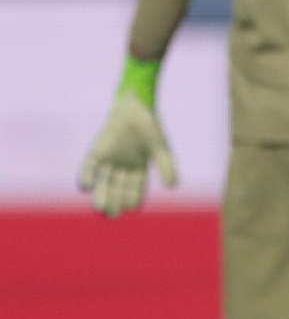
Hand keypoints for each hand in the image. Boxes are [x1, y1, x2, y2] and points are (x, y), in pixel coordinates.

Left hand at [79, 91, 176, 216]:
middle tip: (113, 214)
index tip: (132, 208)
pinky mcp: (98, 150)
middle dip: (115, 201)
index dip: (133, 197)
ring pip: (104, 181)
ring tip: (100, 208)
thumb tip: (173, 187)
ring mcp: (109, 158)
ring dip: (101, 194)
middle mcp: (123, 165)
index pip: (135, 187)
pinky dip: (86, 176)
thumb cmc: (150, 125)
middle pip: (117, 188)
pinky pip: (90, 166)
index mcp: (139, 166)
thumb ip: (166, 165)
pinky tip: (86, 186)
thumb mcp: (159, 147)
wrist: (135, 104)